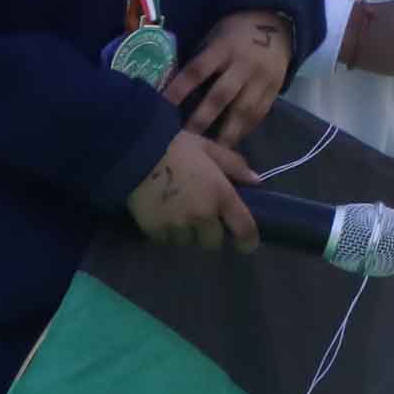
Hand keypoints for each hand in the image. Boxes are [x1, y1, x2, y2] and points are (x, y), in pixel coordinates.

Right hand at [126, 130, 258, 249]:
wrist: (137, 154)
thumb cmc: (178, 148)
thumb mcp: (211, 149)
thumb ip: (235, 165)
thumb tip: (256, 181)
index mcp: (221, 195)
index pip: (243, 227)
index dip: (248, 241)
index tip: (247, 245)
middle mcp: (202, 216)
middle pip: (213, 242)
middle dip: (211, 234)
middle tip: (205, 221)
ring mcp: (177, 225)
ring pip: (188, 242)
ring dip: (188, 234)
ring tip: (181, 217)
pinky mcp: (154, 230)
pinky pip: (166, 240)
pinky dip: (167, 233)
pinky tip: (164, 217)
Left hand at [163, 11, 293, 144]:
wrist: (277, 23)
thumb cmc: (234, 33)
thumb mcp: (214, 37)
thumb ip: (200, 61)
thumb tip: (173, 90)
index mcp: (224, 47)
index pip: (197, 70)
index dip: (179, 89)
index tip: (162, 109)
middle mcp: (244, 63)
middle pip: (221, 95)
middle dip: (202, 120)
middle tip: (185, 141)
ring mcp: (262, 78)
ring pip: (244, 110)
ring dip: (227, 133)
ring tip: (212, 152)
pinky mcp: (275, 88)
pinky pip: (260, 113)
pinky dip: (246, 129)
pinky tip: (233, 142)